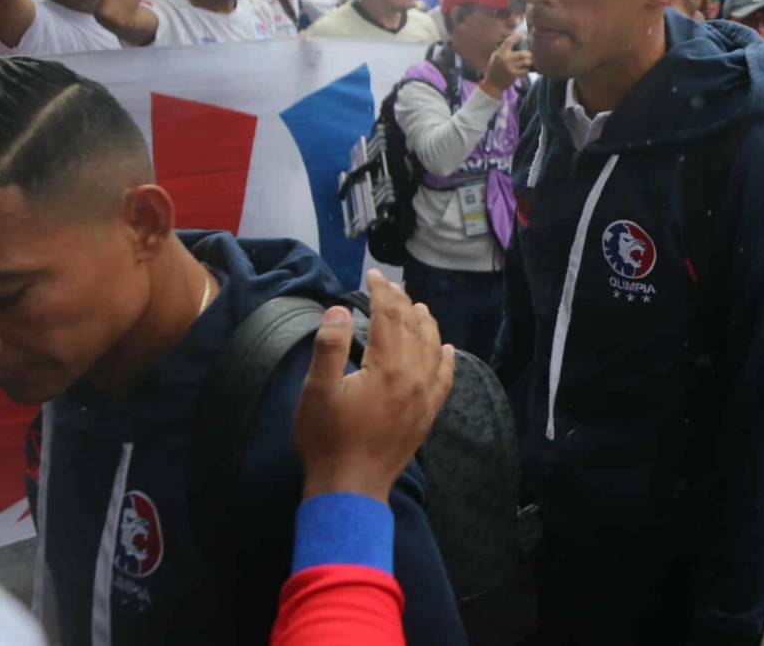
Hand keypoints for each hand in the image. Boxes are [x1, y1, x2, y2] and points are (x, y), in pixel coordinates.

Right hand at [294, 269, 455, 502]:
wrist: (350, 488)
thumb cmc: (327, 439)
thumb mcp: (316, 391)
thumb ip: (328, 347)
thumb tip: (339, 309)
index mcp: (387, 366)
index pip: (388, 316)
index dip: (381, 291)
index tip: (372, 275)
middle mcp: (414, 376)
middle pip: (412, 327)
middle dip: (402, 302)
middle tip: (389, 285)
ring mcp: (424, 396)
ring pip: (432, 349)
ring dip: (426, 324)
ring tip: (419, 307)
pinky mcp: (427, 414)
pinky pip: (444, 379)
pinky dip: (446, 360)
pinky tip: (447, 350)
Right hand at [480, 32, 532, 97]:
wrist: (493, 83)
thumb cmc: (496, 67)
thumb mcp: (496, 55)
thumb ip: (504, 48)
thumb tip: (516, 38)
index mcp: (500, 52)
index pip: (510, 41)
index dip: (518, 36)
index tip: (525, 34)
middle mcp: (505, 59)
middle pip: (523, 54)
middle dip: (529, 54)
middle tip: (530, 54)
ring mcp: (509, 68)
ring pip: (526, 62)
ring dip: (529, 62)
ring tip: (529, 61)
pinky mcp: (513, 76)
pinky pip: (525, 70)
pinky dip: (527, 69)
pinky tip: (525, 69)